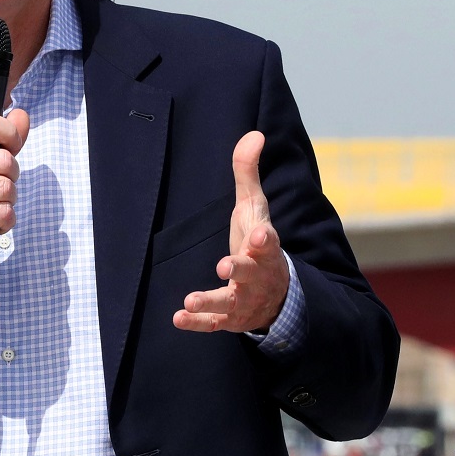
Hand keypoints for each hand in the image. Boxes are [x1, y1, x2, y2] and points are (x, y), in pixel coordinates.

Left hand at [174, 131, 289, 333]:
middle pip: (250, 273)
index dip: (264, 240)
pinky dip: (197, 322)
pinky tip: (178, 317)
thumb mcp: (254, 208)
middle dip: (239, 270)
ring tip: (191, 299)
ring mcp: (244, 299)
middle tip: (224, 266)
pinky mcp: (230, 318)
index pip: (268, 242)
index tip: (261, 235)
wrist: (276, 294)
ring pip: (230, 302)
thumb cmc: (258, 243)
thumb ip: (249, 173)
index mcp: (264, 247)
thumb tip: (254, 133)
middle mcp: (257, 275)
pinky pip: (214, 323)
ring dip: (211, 300)